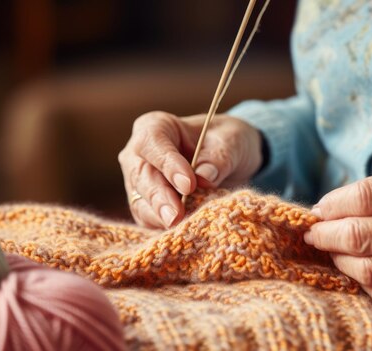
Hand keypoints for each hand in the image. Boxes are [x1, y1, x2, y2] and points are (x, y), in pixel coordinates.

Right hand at [118, 111, 262, 228]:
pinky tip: (179, 234)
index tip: (188, 184)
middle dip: (159, 197)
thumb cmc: (227, 141)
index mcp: (155, 127)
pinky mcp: (147, 206)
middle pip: (141, 175)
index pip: (152, 143)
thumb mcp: (231, 142)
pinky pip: (148, 219)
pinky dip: (162, 228)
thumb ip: (218, 157)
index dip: (167, 164)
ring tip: (178, 228)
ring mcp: (139, 182)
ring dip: (159, 216)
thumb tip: (204, 177)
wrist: (229, 158)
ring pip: (140, 201)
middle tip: (176, 216)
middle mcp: (139, 155)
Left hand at [303, 172, 371, 310]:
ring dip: (339, 261)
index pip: (366, 196)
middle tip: (314, 234)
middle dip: (325, 235)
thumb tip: (332, 207)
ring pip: (368, 270)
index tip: (317, 210)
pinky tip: (357, 271)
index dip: (332, 204)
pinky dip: (362, 283)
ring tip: (333, 252)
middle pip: (361, 234)